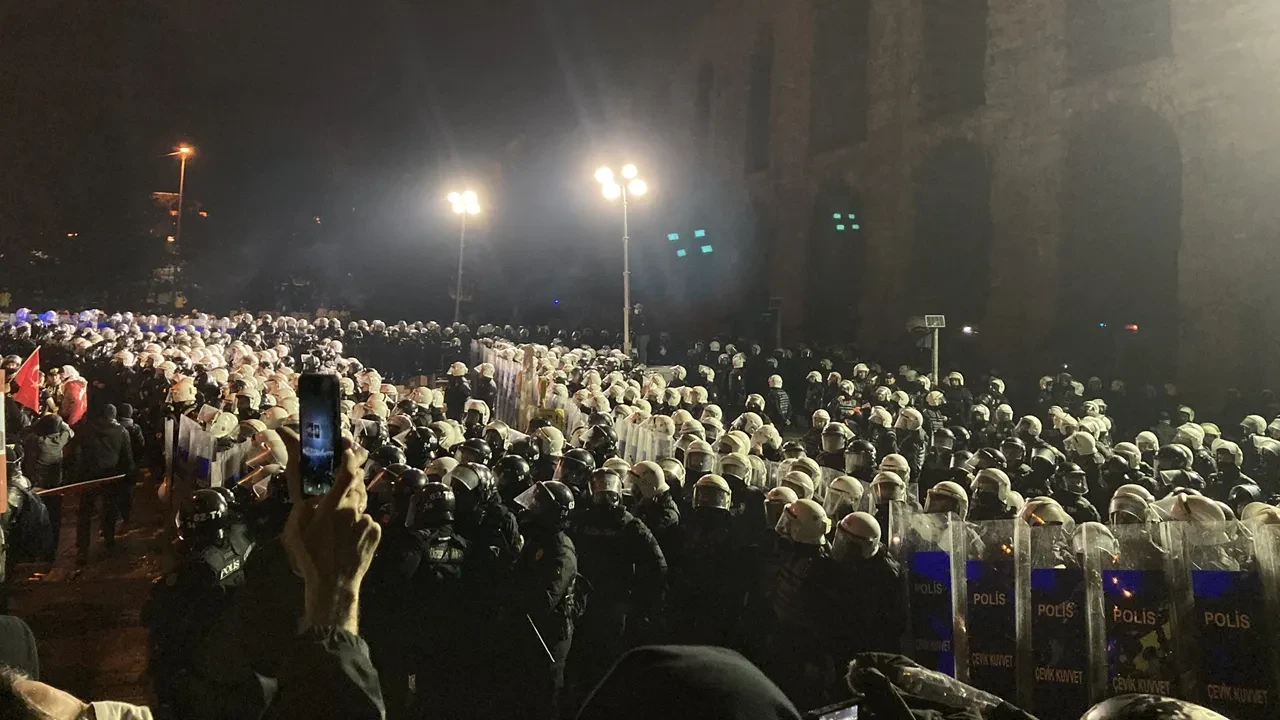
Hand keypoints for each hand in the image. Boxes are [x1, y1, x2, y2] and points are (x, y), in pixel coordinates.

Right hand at [281, 434, 380, 632]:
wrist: (335, 585)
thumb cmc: (310, 559)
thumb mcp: (294, 532)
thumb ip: (302, 508)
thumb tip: (309, 495)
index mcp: (332, 507)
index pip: (346, 473)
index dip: (349, 458)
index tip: (347, 449)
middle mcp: (353, 511)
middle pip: (357, 484)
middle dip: (351, 478)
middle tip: (341, 482)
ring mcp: (367, 522)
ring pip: (362, 503)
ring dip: (352, 505)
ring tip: (339, 523)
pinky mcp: (376, 532)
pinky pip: (368, 520)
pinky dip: (359, 523)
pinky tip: (348, 537)